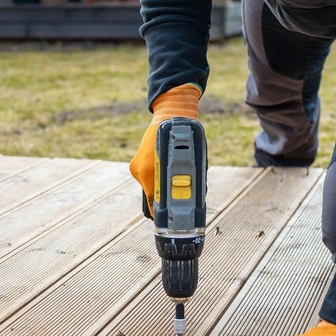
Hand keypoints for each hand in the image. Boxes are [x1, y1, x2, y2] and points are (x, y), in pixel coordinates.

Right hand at [130, 83, 200, 213]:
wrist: (170, 116)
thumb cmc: (183, 136)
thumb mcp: (191, 159)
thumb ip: (190, 177)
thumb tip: (198, 194)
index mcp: (150, 171)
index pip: (153, 201)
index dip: (162, 212)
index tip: (170, 218)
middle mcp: (140, 170)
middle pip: (151, 196)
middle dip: (164, 200)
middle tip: (178, 203)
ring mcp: (137, 167)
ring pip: (150, 187)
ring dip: (161, 188)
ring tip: (175, 183)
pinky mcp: (136, 164)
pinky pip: (148, 178)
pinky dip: (158, 179)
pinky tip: (167, 173)